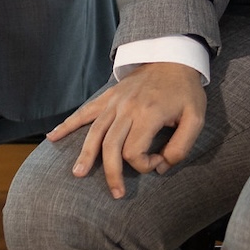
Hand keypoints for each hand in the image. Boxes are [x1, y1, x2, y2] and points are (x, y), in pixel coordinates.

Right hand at [47, 62, 205, 198]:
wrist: (172, 56)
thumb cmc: (185, 90)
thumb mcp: (196, 118)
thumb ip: (182, 146)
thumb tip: (162, 165)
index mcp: (148, 114)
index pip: (135, 151)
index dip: (145, 164)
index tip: (159, 161)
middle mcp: (127, 108)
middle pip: (110, 146)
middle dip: (112, 173)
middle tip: (116, 193)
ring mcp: (115, 101)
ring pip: (94, 132)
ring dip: (85, 154)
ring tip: (78, 173)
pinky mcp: (108, 96)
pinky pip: (85, 111)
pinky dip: (68, 124)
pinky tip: (53, 136)